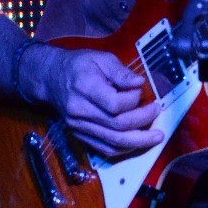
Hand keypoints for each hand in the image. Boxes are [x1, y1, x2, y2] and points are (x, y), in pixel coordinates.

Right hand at [21, 43, 162, 158]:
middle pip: (117, 126)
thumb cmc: (77, 66)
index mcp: (85, 87)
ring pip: (112, 142)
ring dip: (138, 142)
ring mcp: (79, 126)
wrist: (51, 78)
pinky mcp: (80, 135)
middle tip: (156, 112)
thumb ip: (121, 72)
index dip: (134, 99)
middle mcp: (80, 111)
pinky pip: (104, 149)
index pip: (115, 104)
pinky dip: (123, 148)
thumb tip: (139, 84)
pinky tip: (137, 142)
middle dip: (143, 122)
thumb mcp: (100, 58)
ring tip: (155, 137)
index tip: (141, 90)